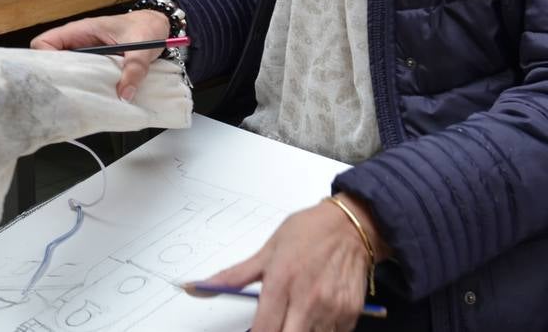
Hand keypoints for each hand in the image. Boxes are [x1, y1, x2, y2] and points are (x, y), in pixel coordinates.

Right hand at [30, 10, 170, 101]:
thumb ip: (134, 69)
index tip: (52, 78)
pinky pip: (79, 76)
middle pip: (49, 60)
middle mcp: (78, 42)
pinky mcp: (93, 64)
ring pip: (63, 70)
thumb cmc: (145, 28)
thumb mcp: (142, 48)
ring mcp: (84, 54)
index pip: (44, 42)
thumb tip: (124, 94)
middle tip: (62, 95)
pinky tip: (88, 99)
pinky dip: (82, 87)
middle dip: (52, 77)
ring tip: (74, 100)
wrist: (156, 27)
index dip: (42, 60)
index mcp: (81, 30)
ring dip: (68, 84)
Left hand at [197, 193, 387, 331]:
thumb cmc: (308, 233)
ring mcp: (331, 309)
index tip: (252, 331)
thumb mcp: (267, 250)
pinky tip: (313, 317)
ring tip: (293, 317)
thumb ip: (233, 276)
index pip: (263, 330)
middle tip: (273, 324)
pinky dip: (319, 331)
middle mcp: (307, 299)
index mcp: (281, 281)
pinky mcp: (350, 315)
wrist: (352, 225)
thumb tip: (195, 287)